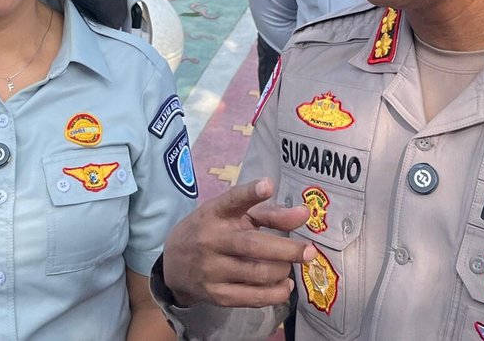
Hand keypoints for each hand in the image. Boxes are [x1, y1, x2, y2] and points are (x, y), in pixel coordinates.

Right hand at [163, 179, 313, 308]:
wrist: (173, 265)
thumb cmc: (211, 233)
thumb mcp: (231, 216)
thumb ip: (269, 214)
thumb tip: (304, 214)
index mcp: (214, 214)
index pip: (231, 200)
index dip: (250, 193)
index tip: (268, 185)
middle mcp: (210, 240)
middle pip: (252, 245)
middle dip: (286, 249)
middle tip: (310, 252)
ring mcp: (211, 270)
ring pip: (257, 273)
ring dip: (282, 271)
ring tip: (289, 267)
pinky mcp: (216, 295)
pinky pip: (253, 297)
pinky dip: (275, 293)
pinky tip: (284, 285)